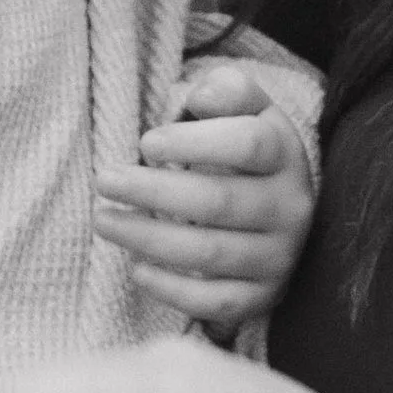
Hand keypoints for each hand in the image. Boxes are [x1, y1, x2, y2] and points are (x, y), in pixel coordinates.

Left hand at [93, 61, 315, 337]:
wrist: (285, 213)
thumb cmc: (250, 155)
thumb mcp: (250, 112)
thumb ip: (230, 91)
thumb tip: (203, 98)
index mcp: (285, 154)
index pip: (247, 145)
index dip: (194, 143)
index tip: (146, 142)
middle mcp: (289, 207)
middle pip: (218, 201)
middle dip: (153, 190)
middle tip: (104, 180)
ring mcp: (279, 257)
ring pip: (209, 253)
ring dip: (148, 238)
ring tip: (104, 220)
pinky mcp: (263, 296)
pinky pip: (216, 302)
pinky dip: (172, 290)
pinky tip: (136, 270)